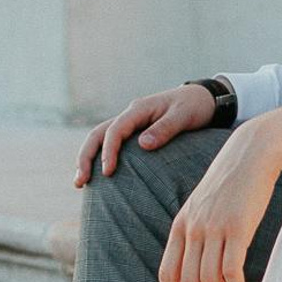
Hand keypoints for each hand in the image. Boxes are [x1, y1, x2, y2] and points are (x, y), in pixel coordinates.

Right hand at [76, 83, 216, 187]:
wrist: (201, 98)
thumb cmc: (194, 107)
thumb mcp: (183, 116)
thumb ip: (165, 129)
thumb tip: (142, 145)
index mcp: (139, 109)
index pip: (115, 130)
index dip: (108, 151)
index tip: (107, 172)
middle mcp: (130, 115)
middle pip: (98, 133)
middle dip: (86, 156)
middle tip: (80, 181)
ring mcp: (130, 123)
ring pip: (100, 138)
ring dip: (87, 158)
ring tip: (79, 182)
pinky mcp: (133, 132)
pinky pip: (111, 143)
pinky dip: (99, 157)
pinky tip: (97, 175)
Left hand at [159, 129, 280, 281]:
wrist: (253, 152)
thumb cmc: (233, 182)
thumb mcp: (204, 205)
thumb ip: (198, 231)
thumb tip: (200, 265)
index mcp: (181, 225)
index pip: (166, 272)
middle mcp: (193, 228)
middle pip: (187, 281)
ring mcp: (214, 227)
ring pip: (209, 279)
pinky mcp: (237, 227)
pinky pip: (231, 269)